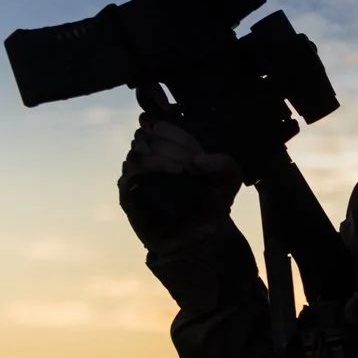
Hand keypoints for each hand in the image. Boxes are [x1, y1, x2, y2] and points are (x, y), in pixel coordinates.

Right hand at [119, 115, 243, 251]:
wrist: (201, 236)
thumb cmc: (213, 201)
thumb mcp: (229, 180)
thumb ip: (225, 163)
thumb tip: (201, 159)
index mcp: (169, 145)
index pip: (157, 121)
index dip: (173, 129)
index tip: (194, 148)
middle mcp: (150, 155)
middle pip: (145, 132)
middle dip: (170, 143)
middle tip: (191, 161)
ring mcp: (137, 172)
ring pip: (137, 150)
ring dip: (162, 155)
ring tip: (183, 169)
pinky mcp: (129, 191)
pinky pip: (130, 172)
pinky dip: (152, 167)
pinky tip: (173, 173)